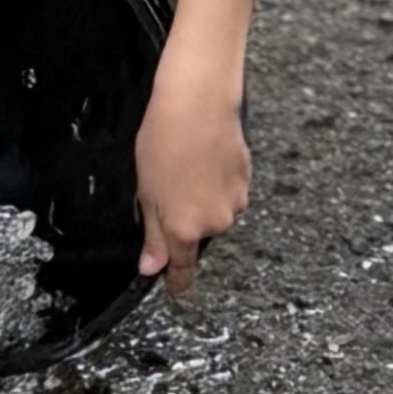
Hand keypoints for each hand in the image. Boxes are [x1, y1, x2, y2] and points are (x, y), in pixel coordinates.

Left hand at [135, 0, 260, 286]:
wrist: (197, 102)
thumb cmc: (165, 140)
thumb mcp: (146, 191)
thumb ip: (152, 233)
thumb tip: (151, 265)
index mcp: (185, 229)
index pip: (183, 269)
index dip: (178, 282)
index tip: (177, 291)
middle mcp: (215, 223)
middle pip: (197, 235)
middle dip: (184, 220)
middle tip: (167, 188)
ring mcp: (234, 201)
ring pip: (214, 212)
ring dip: (201, 198)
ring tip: (185, 166)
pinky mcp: (246, 179)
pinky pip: (228, 191)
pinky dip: (215, 181)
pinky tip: (203, 157)